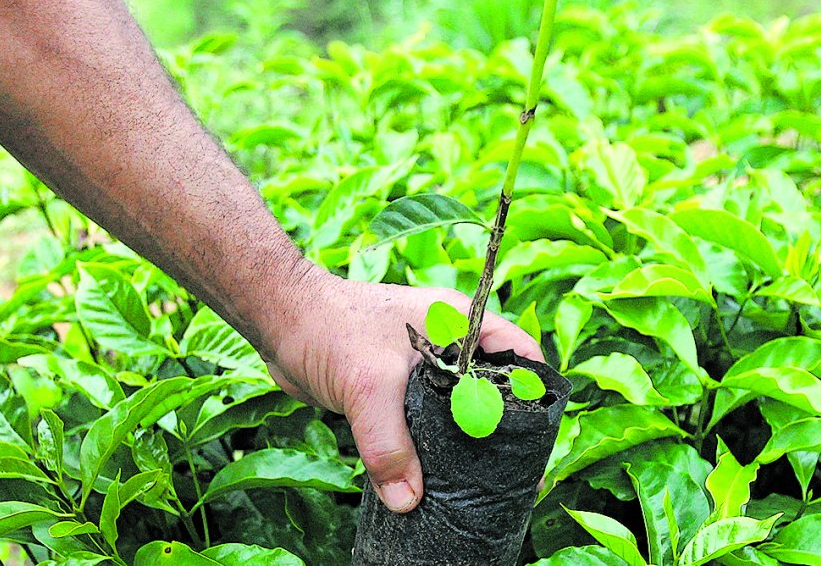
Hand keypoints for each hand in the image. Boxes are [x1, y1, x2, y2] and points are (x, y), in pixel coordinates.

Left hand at [258, 267, 543, 512]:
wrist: (280, 321)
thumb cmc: (330, 328)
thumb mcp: (368, 386)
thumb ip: (390, 444)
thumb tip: (408, 499)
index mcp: (460, 322)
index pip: (519, 353)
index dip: (535, 392)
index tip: (539, 436)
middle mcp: (449, 343)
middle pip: (493, 389)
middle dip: (502, 429)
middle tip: (514, 474)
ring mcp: (423, 367)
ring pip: (457, 410)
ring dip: (464, 444)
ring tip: (480, 485)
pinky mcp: (397, 391)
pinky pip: (426, 424)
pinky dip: (432, 448)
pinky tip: (436, 479)